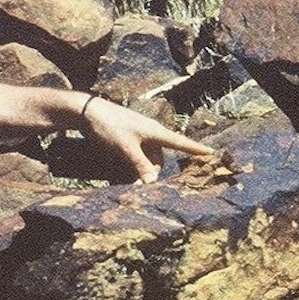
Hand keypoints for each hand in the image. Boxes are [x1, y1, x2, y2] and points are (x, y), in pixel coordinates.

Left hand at [79, 96, 213, 182]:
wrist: (87, 112)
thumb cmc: (109, 126)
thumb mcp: (126, 148)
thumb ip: (140, 165)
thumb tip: (153, 182)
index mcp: (155, 132)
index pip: (180, 142)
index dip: (195, 149)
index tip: (211, 153)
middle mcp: (150, 134)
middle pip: (159, 159)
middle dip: (151, 174)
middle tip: (138, 187)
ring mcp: (138, 136)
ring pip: (146, 159)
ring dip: (140, 172)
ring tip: (126, 183)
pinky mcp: (127, 139)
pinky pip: (136, 157)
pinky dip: (131, 166)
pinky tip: (120, 176)